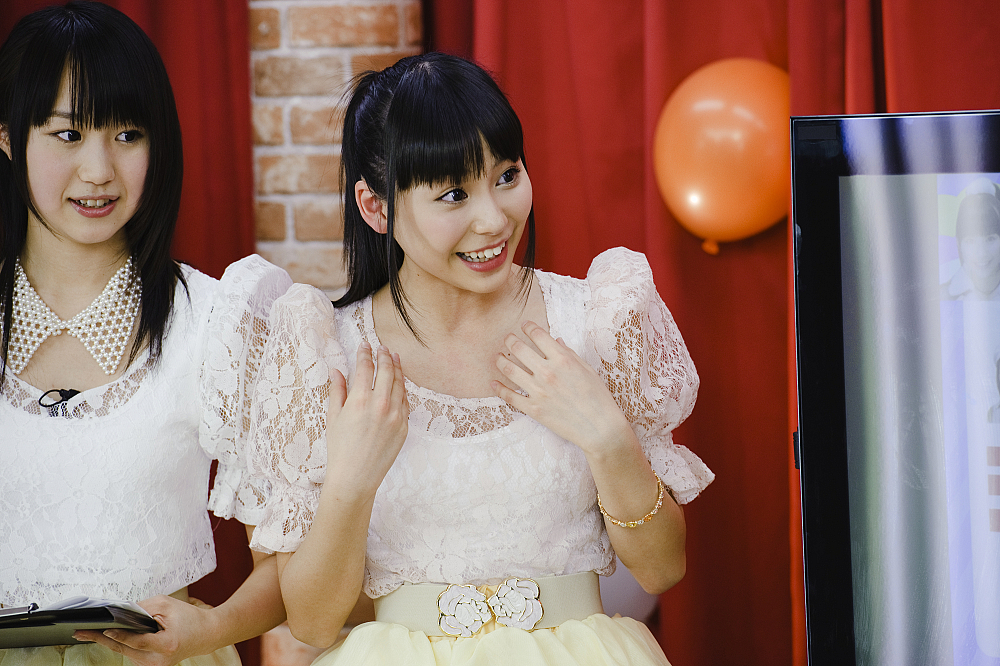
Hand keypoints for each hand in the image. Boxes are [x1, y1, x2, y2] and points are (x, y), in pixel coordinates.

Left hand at [73, 596, 213, 665]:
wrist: (206, 634)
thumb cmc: (189, 618)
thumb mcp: (167, 605)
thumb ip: (143, 608)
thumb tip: (120, 612)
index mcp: (166, 645)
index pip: (136, 641)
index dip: (119, 634)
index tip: (102, 630)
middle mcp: (158, 660)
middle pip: (124, 649)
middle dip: (101, 639)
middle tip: (81, 633)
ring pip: (125, 652)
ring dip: (110, 641)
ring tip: (89, 632)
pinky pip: (131, 653)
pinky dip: (121, 643)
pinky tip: (111, 635)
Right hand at [323, 341, 408, 497]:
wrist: (355, 477)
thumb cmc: (340, 449)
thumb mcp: (334, 417)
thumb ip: (338, 391)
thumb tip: (337, 372)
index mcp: (360, 400)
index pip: (366, 368)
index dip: (365, 354)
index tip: (365, 345)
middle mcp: (381, 405)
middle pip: (387, 371)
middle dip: (384, 356)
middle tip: (382, 348)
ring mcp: (395, 415)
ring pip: (400, 384)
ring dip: (397, 368)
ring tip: (394, 358)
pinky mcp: (404, 426)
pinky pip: (405, 401)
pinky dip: (402, 389)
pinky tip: (399, 383)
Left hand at [492, 321, 633, 456]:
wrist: (599, 428)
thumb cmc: (598, 398)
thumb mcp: (588, 370)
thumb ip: (569, 354)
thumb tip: (556, 341)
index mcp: (562, 359)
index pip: (539, 335)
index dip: (529, 327)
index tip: (525, 325)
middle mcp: (547, 372)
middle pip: (519, 349)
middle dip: (510, 340)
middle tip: (507, 338)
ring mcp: (538, 391)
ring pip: (510, 370)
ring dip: (500, 360)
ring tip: (497, 356)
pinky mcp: (533, 409)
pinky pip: (510, 396)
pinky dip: (499, 388)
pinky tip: (493, 382)